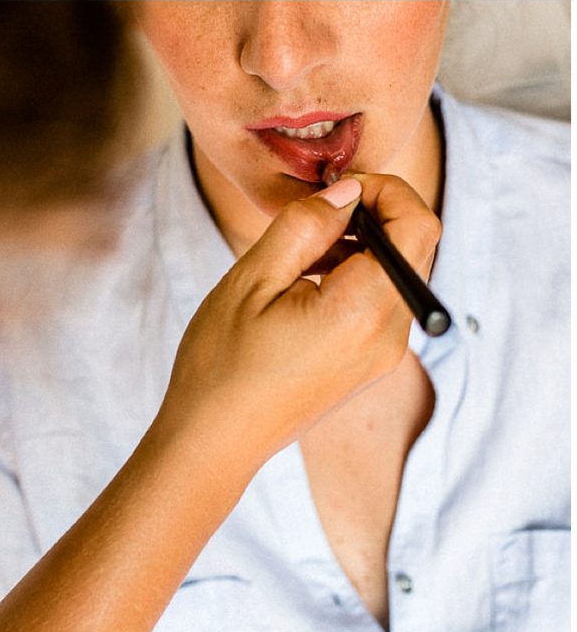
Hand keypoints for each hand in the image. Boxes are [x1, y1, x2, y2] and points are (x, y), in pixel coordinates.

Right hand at [149, 173, 441, 469]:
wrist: (214, 441)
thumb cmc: (221, 366)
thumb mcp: (250, 281)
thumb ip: (304, 227)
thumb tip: (346, 192)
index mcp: (360, 311)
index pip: (417, 226)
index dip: (387, 190)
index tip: (339, 189)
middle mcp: (387, 336)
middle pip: (415, 248)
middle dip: (373, 216)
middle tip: (314, 216)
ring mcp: (382, 355)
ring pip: (398, 274)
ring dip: (361, 247)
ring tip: (300, 255)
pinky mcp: (369, 365)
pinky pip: (381, 303)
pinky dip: (355, 277)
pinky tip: (306, 284)